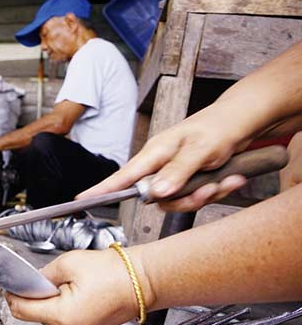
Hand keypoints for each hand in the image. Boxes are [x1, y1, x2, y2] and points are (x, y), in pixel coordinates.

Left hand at [4, 247, 152, 324]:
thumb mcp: (67, 264)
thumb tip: (29, 281)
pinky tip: (74, 291)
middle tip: (45, 277)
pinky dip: (62, 305)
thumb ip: (42, 275)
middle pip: (34, 314)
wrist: (142, 281)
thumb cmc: (113, 272)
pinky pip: (64, 318)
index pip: (21, 310)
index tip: (10, 284)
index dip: (13, 294)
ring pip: (49, 316)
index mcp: (62, 316)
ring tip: (67, 282)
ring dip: (49, 300)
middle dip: (34, 296)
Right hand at [77, 113, 247, 211]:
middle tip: (208, 189)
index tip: (81, 199)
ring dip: (205, 195)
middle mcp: (161, 165)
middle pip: (157, 199)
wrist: (243, 122)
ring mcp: (175, 174)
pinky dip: (216, 191)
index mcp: (155, 153)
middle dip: (186, 199)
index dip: (101, 189)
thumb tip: (155, 192)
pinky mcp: (189, 180)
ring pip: (178, 201)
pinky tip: (230, 179)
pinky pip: (195, 198)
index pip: (123, 175)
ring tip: (223, 180)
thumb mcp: (200, 149)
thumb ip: (177, 171)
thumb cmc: (219, 127)